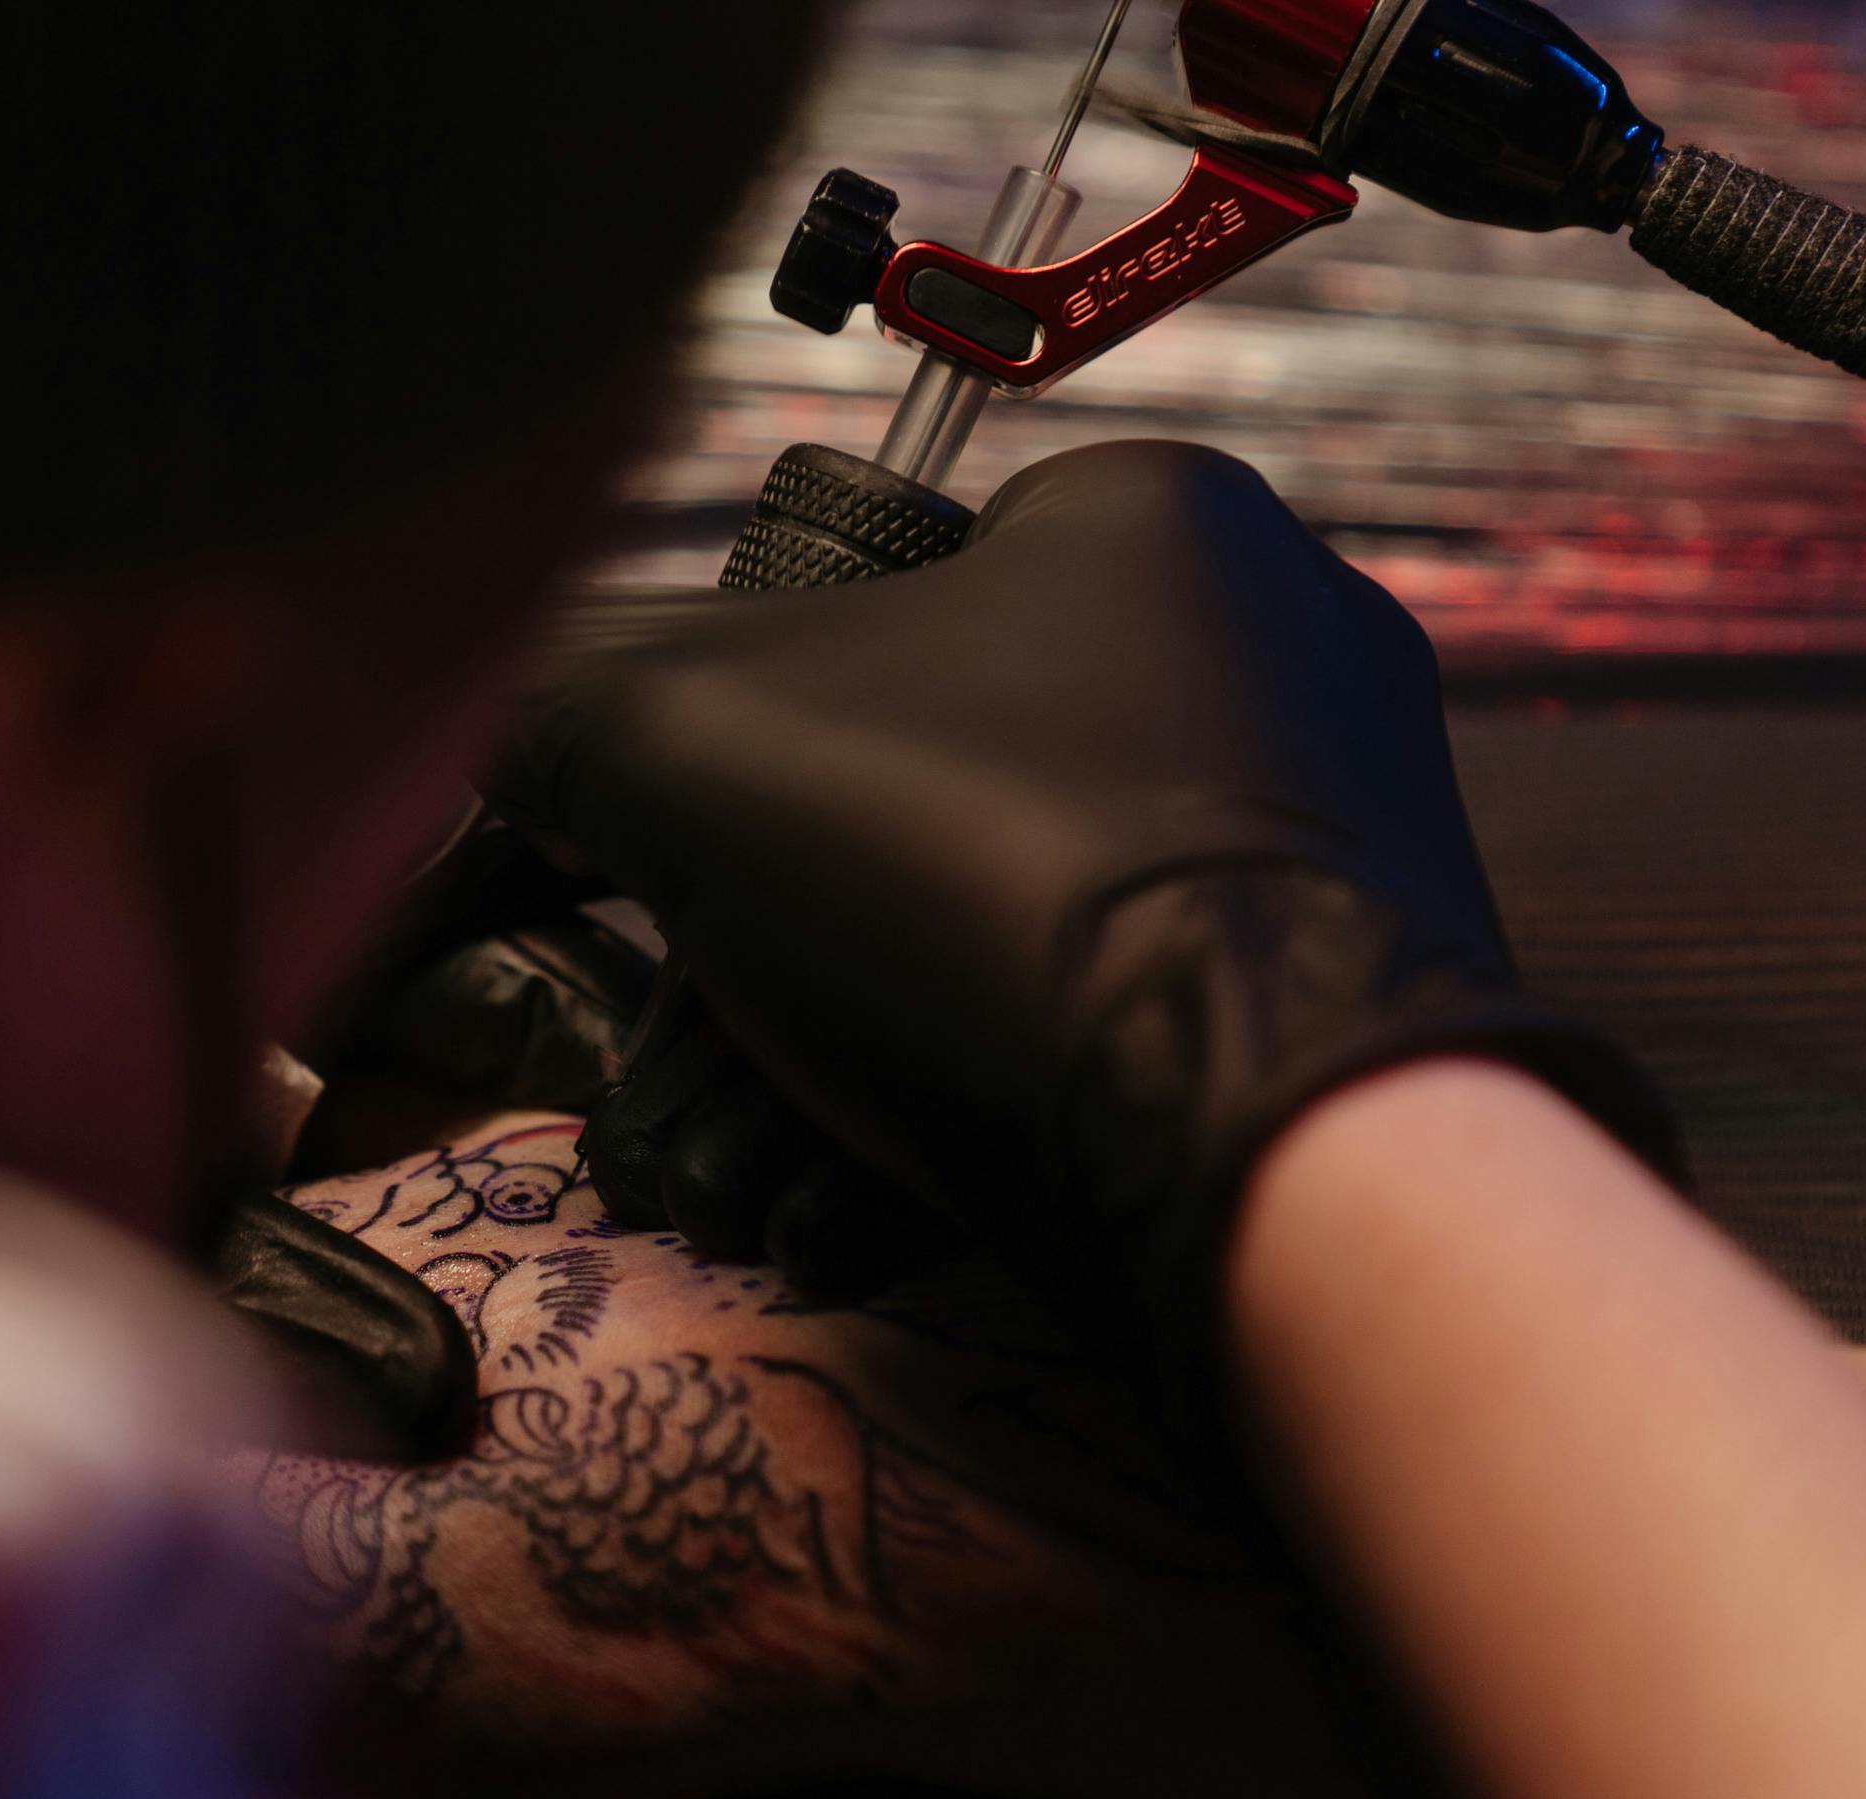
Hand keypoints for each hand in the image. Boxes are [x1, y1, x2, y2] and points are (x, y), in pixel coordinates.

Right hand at [491, 441, 1674, 1365]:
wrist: (1267, 1153)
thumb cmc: (976, 876)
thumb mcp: (680, 748)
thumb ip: (561, 710)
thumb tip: (507, 738)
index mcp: (1152, 518)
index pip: (886, 596)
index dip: (738, 746)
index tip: (675, 880)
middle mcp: (1282, 652)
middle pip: (934, 791)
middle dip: (776, 955)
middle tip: (692, 1067)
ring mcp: (1343, 845)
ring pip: (1015, 937)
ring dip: (853, 1062)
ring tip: (756, 1175)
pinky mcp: (1359, 1023)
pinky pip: (1123, 1040)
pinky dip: (986, 1116)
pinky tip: (869, 1212)